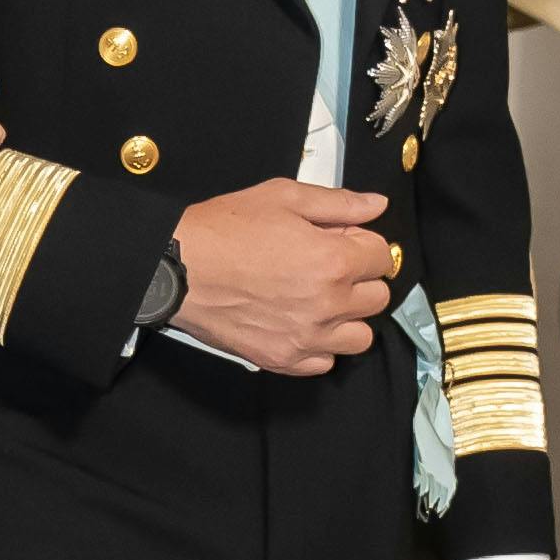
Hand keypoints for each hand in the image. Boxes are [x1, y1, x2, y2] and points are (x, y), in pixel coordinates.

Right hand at [171, 181, 395, 374]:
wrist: (178, 269)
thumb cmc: (224, 229)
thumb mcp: (283, 197)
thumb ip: (338, 204)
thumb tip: (375, 205)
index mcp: (334, 261)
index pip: (382, 258)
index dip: (363, 244)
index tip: (341, 241)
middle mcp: (328, 304)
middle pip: (377, 298)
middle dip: (360, 279)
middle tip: (330, 267)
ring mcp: (306, 337)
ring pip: (359, 337)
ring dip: (348, 317)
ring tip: (320, 300)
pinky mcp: (283, 359)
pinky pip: (325, 362)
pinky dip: (320, 346)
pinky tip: (300, 323)